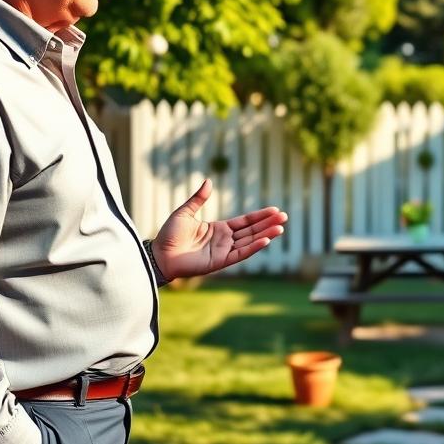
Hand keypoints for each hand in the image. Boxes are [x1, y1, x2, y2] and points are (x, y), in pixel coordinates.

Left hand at [152, 179, 287, 279]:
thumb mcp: (185, 212)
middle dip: (268, 224)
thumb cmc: (169, 234)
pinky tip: (265, 240)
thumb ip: (198, 199)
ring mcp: (223, 251)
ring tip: (280, 228)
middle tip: (284, 217)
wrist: (159, 253)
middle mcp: (224, 240)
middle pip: (251, 230)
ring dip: (265, 235)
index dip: (259, 216)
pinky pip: (240, 254)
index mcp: (219, 229)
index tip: (275, 210)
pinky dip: (253, 248)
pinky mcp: (220, 262)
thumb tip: (208, 181)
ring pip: (249, 242)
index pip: (245, 221)